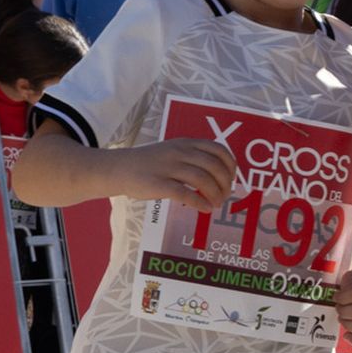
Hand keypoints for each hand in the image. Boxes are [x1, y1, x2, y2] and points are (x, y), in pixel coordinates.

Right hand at [114, 138, 235, 210]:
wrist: (120, 168)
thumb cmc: (149, 163)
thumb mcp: (173, 150)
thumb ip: (193, 157)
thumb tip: (219, 175)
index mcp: (186, 143)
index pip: (218, 149)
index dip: (231, 165)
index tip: (231, 179)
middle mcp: (180, 153)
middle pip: (214, 166)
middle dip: (225, 184)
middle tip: (224, 196)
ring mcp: (169, 167)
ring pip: (203, 180)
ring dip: (215, 194)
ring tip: (216, 204)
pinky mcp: (158, 184)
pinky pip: (186, 193)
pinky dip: (200, 203)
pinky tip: (205, 209)